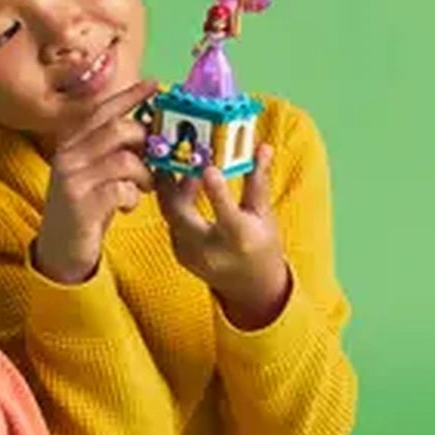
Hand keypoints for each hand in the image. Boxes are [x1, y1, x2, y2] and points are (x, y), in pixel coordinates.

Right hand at [32, 76, 162, 285]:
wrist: (60, 252)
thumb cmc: (86, 209)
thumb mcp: (96, 174)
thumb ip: (113, 152)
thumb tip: (149, 132)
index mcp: (71, 144)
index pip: (101, 110)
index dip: (129, 95)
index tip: (154, 83)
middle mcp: (67, 156)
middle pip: (117, 129)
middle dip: (145, 141)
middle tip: (156, 158)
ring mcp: (72, 179)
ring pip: (124, 160)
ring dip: (144, 174)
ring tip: (144, 188)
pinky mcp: (80, 204)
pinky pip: (121, 189)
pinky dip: (133, 197)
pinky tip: (128, 206)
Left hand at [159, 142, 291, 329]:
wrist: (251, 287)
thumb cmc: (261, 246)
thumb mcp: (264, 214)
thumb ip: (258, 180)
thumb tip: (262, 146)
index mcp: (239, 239)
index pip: (226, 215)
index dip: (217, 192)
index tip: (210, 169)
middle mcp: (210, 250)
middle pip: (181, 212)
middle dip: (173, 179)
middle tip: (177, 150)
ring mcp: (190, 254)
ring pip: (170, 212)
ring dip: (173, 185)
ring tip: (184, 162)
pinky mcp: (178, 251)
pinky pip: (170, 219)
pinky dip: (175, 198)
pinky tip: (183, 180)